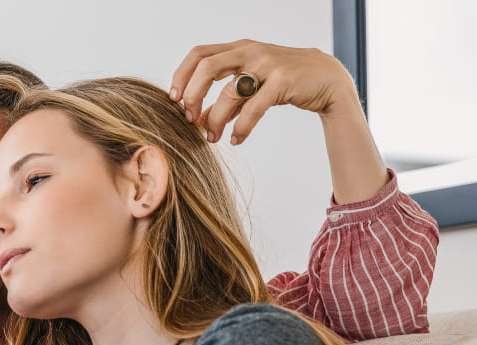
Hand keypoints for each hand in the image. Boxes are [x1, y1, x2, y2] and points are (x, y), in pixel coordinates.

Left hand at [170, 39, 358, 144]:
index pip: (199, 54)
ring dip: (215, 119)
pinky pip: (254, 107)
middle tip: (189, 118)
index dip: (181, 75)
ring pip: (230, 91)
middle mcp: (250, 51)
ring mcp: (267, 64)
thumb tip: (198, 118)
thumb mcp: (251, 84)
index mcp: (238, 49)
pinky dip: (241, 127)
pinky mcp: (283, 81)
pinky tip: (237, 139)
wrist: (327, 79)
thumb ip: (225, 98)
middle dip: (192, 94)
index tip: (173, 99)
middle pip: (207, 66)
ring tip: (212, 138)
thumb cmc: (284, 81)